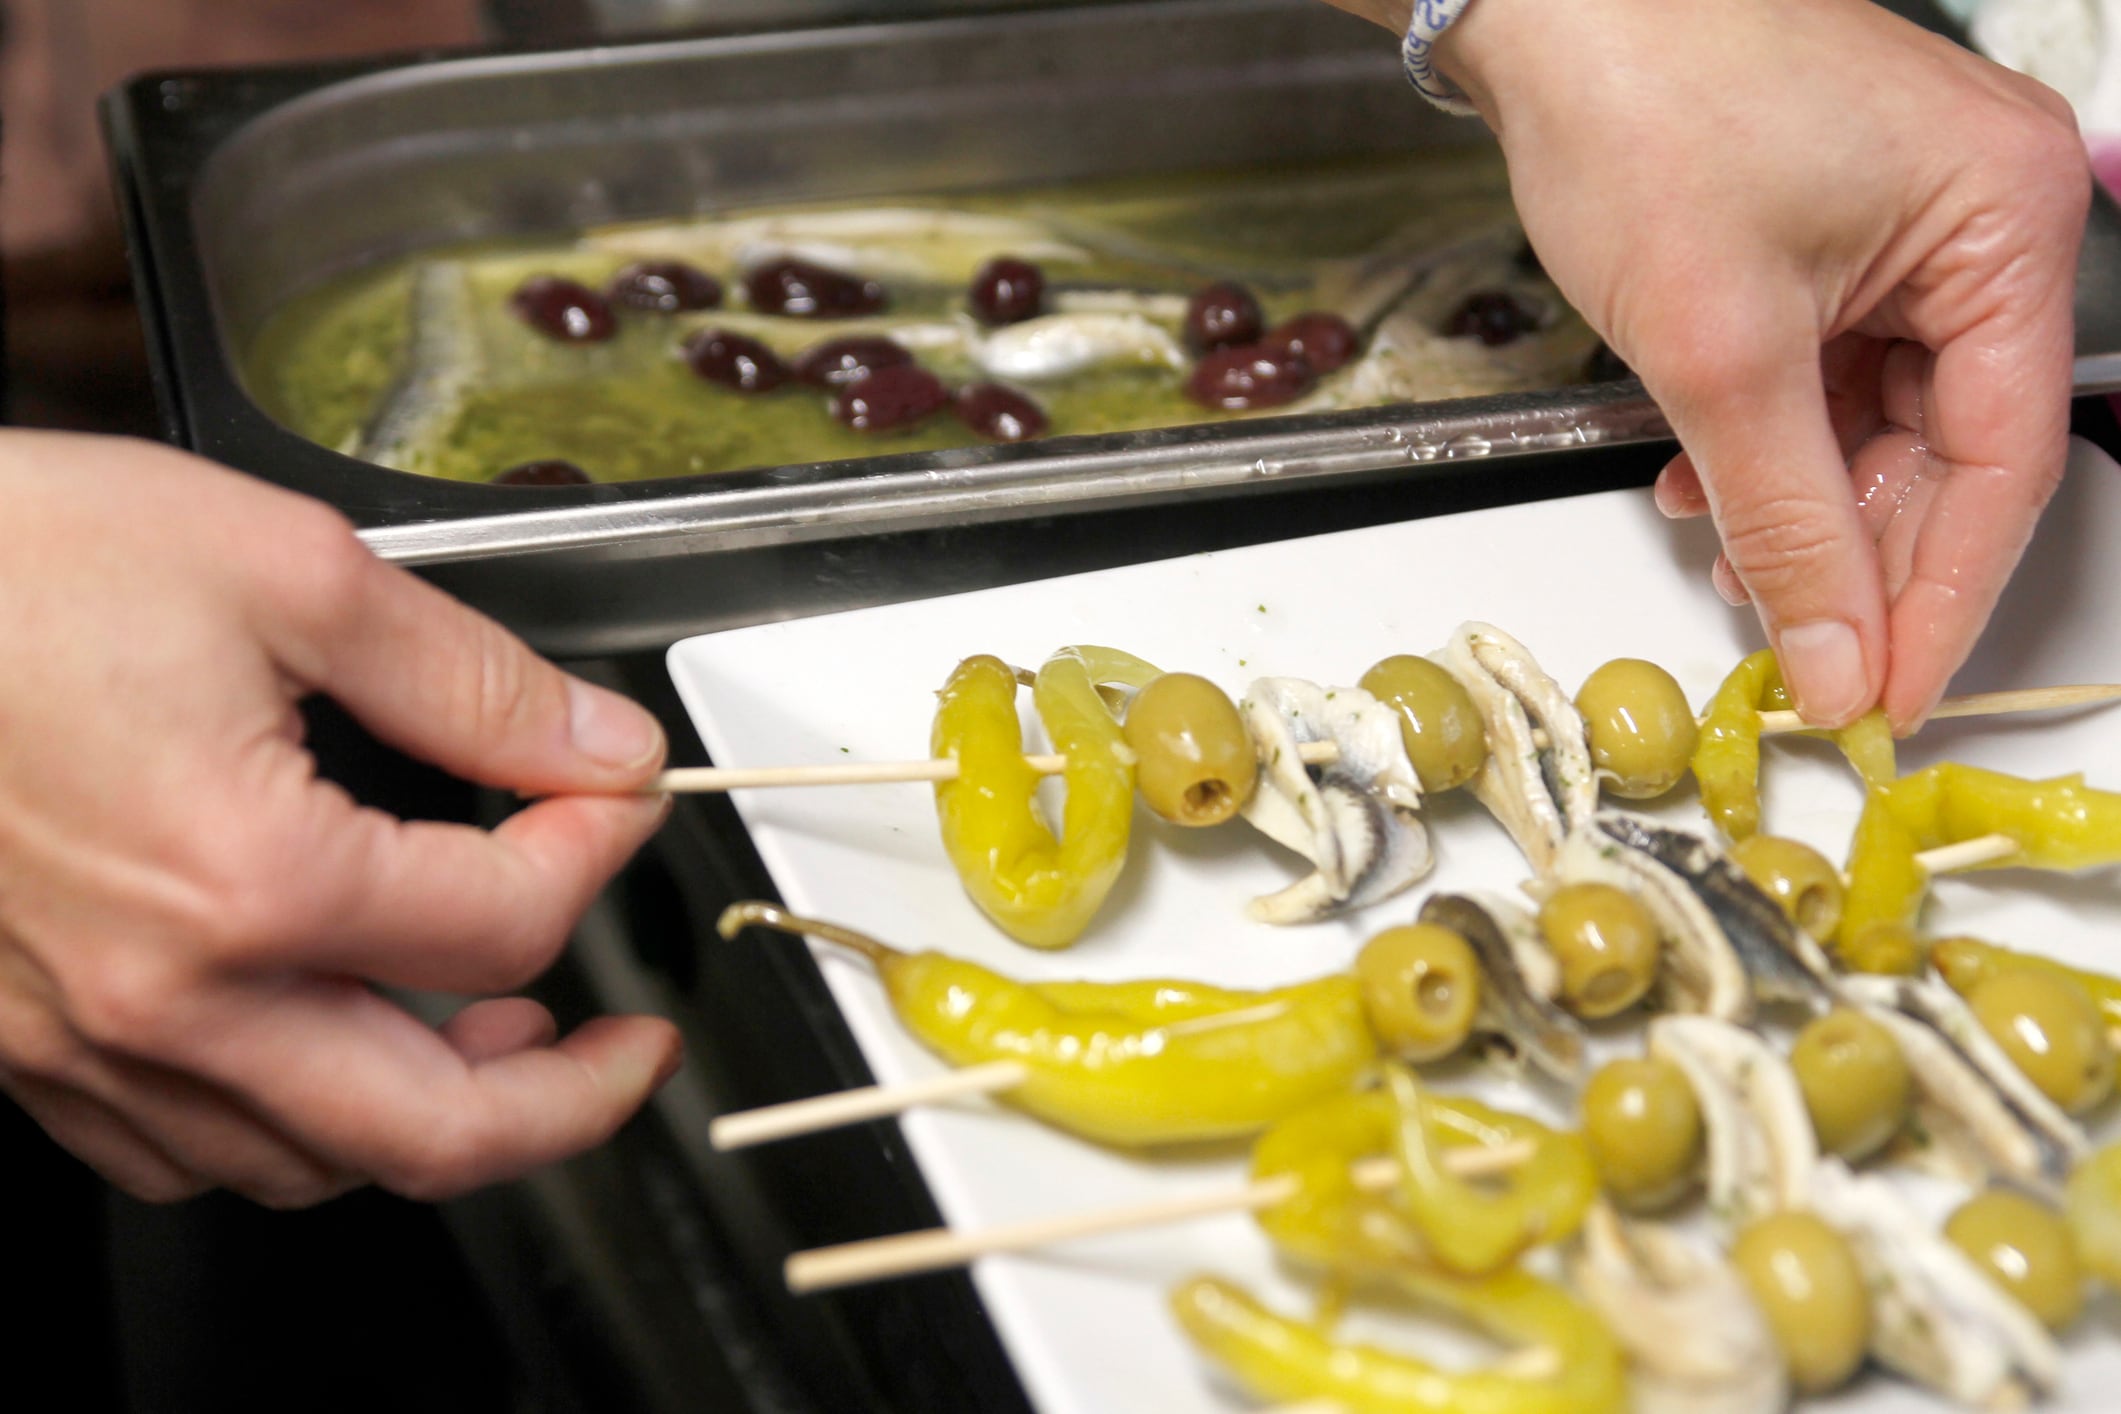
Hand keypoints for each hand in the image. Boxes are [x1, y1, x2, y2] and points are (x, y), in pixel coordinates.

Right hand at [0, 432, 678, 1205]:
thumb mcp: (284, 569)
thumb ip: (472, 678)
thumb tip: (595, 746)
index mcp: (247, 877)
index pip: (507, 921)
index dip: (599, 850)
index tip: (613, 794)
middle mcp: (160, 999)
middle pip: (430, 1133)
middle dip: (567, 1101)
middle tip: (629, 1053)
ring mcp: (77, 1044)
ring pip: (306, 1162)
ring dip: (431, 1114)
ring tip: (490, 1028)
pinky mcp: (18, 1046)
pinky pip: (185, 1148)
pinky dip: (292, 1118)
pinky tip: (329, 1033)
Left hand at [1327, 0, 2089, 728]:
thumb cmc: (1639, 108)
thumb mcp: (1718, 351)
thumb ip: (1785, 521)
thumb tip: (1832, 655)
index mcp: (2006, 222)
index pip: (2008, 461)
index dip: (1945, 597)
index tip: (1889, 696)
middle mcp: (1979, 218)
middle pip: (1949, 447)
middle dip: (1862, 561)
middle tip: (1805, 664)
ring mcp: (1905, 223)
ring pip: (1878, 419)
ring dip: (1800, 508)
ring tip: (1735, 578)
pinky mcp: (1830, 230)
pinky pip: (1827, 369)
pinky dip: (1768, 441)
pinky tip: (1703, 491)